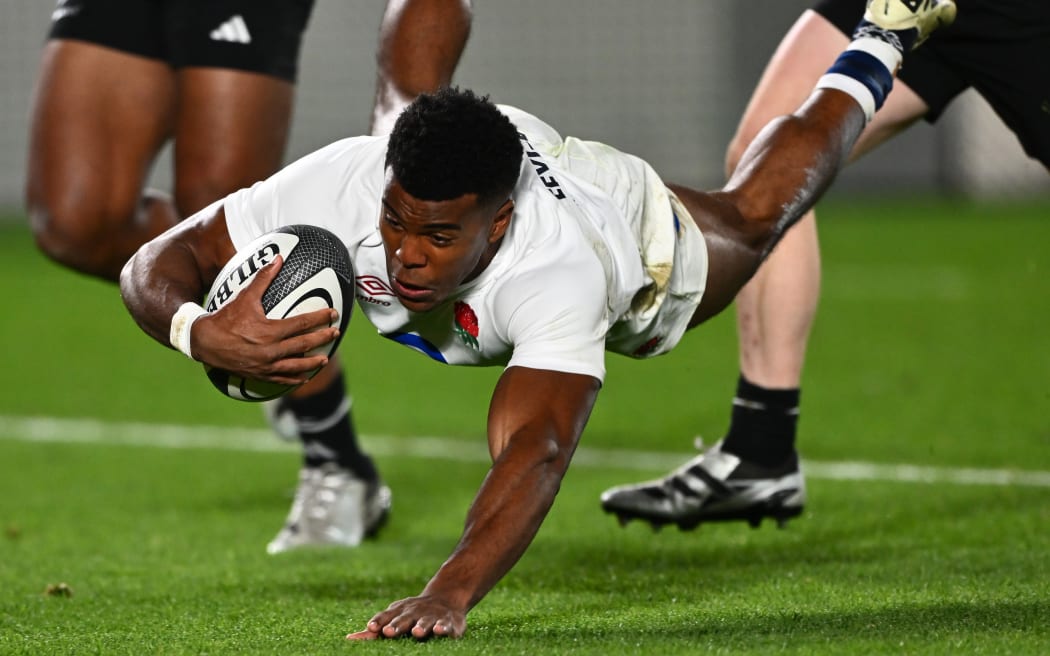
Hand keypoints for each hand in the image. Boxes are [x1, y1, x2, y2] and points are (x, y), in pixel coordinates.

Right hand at [192, 255, 338, 384]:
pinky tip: (304, 377)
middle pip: (304, 344)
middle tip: (336, 332)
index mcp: (270, 331)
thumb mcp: (245, 297)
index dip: (320, 318)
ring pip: (296, 366)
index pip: (302, 324)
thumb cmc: (225, 318)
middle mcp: (271, 351)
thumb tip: (278, 258)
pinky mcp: (259, 375)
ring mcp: (266, 366)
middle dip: (322, 338)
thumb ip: (263, 278)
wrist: (204, 342)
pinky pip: (282, 379)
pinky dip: (294, 379)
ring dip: (312, 362)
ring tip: (325, 359)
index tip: (333, 314)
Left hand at [346, 594, 466, 640]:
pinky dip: (443, 627)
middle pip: (404, 619)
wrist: (445, 597)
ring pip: (425, 621)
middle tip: (388, 631)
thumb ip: (376, 628)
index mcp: (400, 611)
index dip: (379, 621)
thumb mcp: (395, 616)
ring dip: (421, 626)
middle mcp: (414, 612)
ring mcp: (431, 616)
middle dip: (396, 625)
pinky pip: (446, 624)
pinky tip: (439, 631)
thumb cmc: (413, 613)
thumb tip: (349, 639)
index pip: (386, 616)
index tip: (370, 628)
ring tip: (417, 632)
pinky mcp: (448, 621)